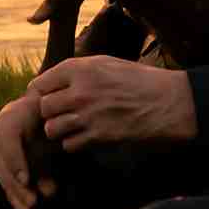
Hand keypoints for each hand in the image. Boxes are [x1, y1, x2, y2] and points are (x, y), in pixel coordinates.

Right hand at [0, 93, 56, 208]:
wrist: (57, 113)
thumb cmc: (61, 110)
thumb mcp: (62, 111)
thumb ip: (63, 123)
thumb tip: (70, 135)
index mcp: (13, 115)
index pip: (7, 135)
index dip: (15, 158)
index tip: (26, 180)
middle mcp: (4, 133)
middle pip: (1, 161)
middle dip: (16, 184)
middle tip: (33, 202)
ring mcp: (5, 148)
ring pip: (4, 175)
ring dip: (17, 196)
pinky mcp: (13, 163)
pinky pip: (10, 183)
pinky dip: (18, 201)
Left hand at [28, 55, 197, 152]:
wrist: (169, 103)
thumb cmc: (139, 81)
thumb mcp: (106, 63)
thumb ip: (78, 71)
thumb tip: (52, 82)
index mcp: (80, 69)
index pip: (40, 84)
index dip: (40, 94)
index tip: (48, 100)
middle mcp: (80, 91)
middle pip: (43, 108)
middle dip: (51, 113)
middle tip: (62, 115)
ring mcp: (88, 116)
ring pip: (52, 129)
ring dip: (60, 131)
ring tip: (74, 127)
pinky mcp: (98, 137)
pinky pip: (69, 145)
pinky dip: (75, 144)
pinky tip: (87, 137)